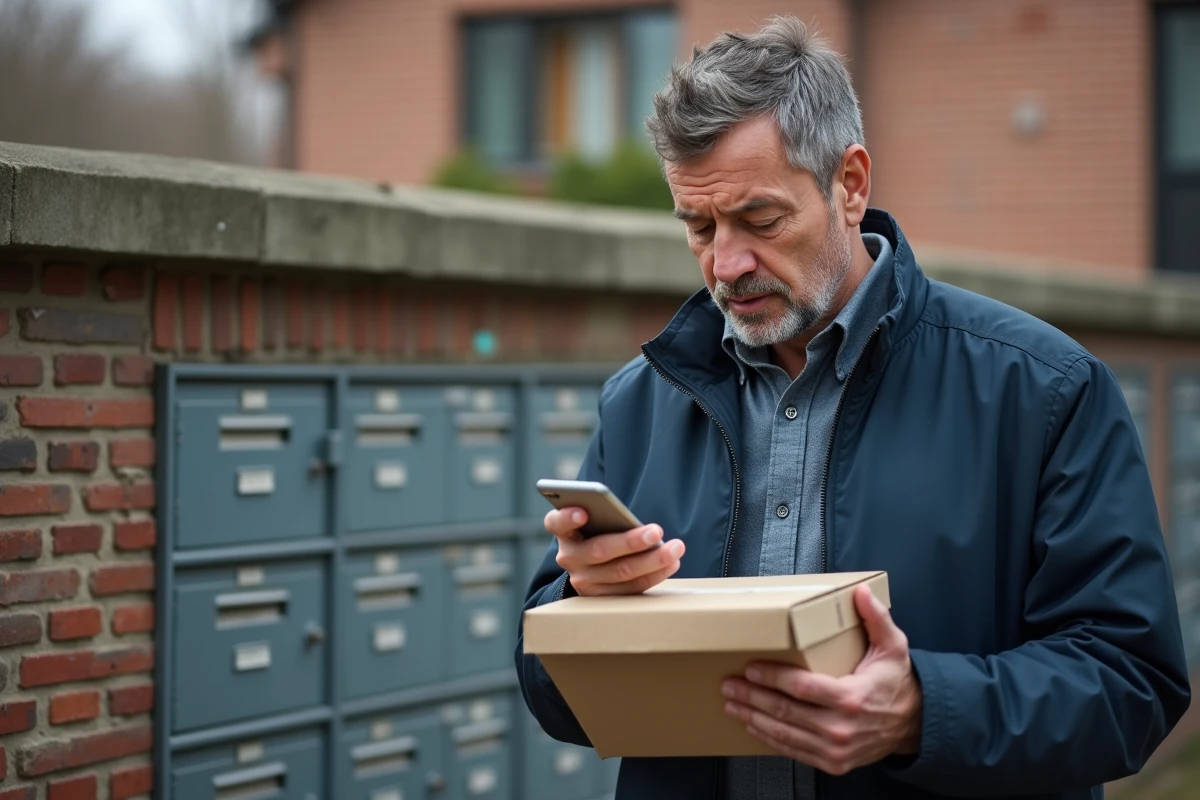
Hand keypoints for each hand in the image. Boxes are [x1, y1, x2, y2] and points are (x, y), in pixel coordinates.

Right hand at [544, 507, 684, 595]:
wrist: (592, 566)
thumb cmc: (600, 532)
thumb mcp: (596, 521)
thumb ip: (606, 517)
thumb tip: (634, 524)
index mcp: (564, 531)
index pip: (556, 522)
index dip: (568, 517)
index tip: (584, 512)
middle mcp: (569, 557)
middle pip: (600, 550)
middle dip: (631, 541)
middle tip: (656, 531)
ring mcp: (583, 581)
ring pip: (621, 572)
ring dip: (653, 560)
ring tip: (675, 548)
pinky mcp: (602, 598)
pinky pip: (632, 588)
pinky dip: (655, 574)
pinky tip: (672, 563)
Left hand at [721, 585, 921, 774]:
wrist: (914, 725)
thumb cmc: (896, 683)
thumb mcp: (894, 647)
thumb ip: (877, 619)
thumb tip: (860, 592)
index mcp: (851, 697)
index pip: (802, 687)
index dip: (773, 678)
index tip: (750, 668)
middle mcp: (840, 727)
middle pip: (785, 711)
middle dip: (752, 696)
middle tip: (729, 684)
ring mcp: (835, 749)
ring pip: (783, 734)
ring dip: (753, 718)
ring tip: (732, 704)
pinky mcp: (832, 762)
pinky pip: (793, 751)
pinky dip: (769, 738)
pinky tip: (753, 725)